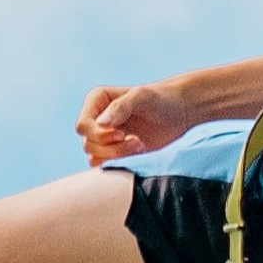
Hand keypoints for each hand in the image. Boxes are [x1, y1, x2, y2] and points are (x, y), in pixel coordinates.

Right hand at [76, 83, 199, 165]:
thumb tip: (100, 124)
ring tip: (139, 145)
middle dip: (112, 148)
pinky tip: (138, 154)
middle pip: (88, 144)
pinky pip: (105, 166)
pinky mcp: (115, 152)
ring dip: (117, 156)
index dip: (99, 135)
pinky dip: (120, 163)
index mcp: (96, 101)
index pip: (83, 126)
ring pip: (95, 157)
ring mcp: (104, 138)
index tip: (122, 134)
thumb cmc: (161, 99)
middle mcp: (96, 120)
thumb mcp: (143, 97)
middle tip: (137, 141)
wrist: (179, 113)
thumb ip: (121, 107)